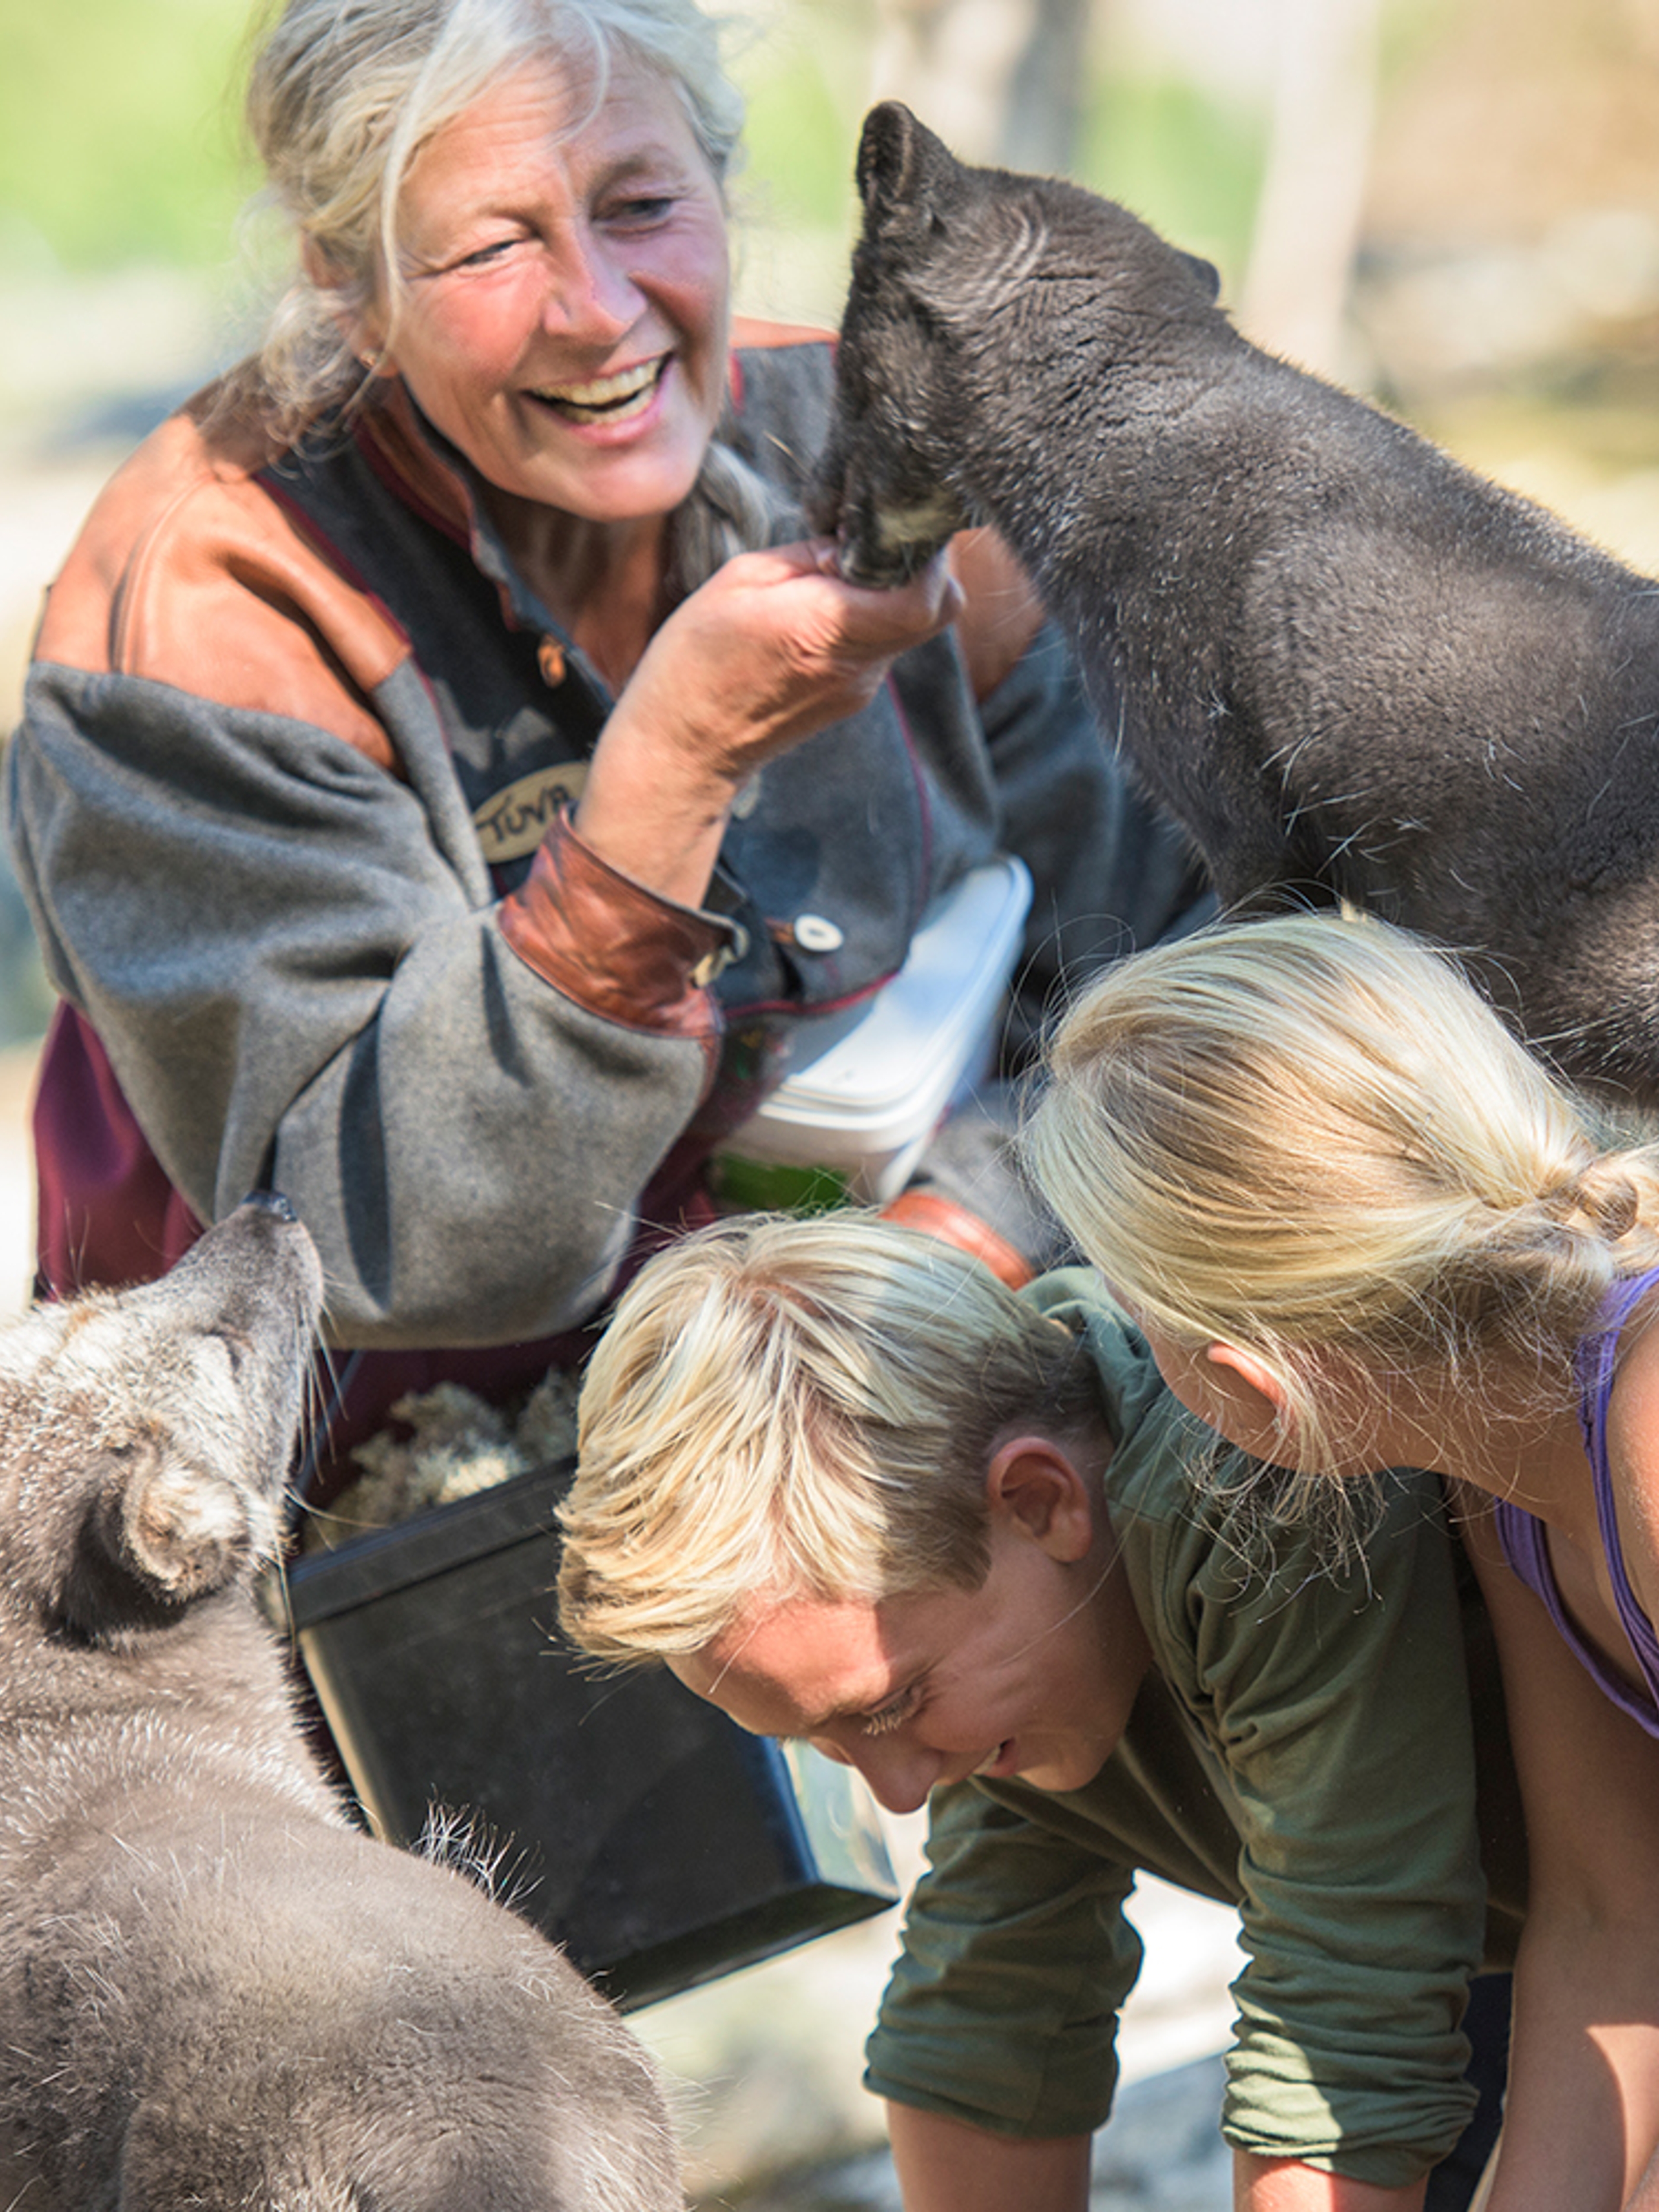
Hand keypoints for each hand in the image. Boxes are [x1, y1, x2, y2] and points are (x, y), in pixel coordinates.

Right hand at [574, 538, 962, 905]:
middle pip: (938, 610)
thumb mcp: (739, 581)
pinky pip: (885, 646)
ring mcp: (859, 687)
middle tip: (878, 543)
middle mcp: (854, 664)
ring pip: (914, 627)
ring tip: (839, 577)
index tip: (894, 527)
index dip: (924, 555)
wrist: (684, 751)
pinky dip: (871, 618)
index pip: (923, 597)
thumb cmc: (694, 662)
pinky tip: (827, 611)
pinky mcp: (854, 698)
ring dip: (893, 591)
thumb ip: (809, 556)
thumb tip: (856, 539)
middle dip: (923, 566)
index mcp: (821, 627)